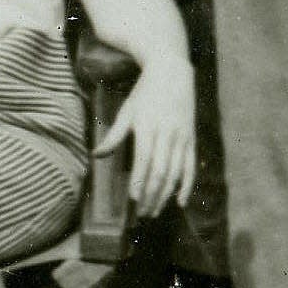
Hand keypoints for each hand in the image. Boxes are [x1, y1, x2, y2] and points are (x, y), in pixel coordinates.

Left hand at [95, 57, 195, 218]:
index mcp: (148, 127)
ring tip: (156, 211)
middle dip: (152, 195)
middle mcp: (167, 135)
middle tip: (143, 214)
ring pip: (176, 172)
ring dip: (166, 194)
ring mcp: (182, 138)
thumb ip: (114, 136)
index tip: (133, 199)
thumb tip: (96, 155)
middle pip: (161, 171)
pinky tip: (180, 202)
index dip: (140, 181)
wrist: (173, 73)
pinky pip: (191, 166)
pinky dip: (187, 185)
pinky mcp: (191, 140)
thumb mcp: (127, 112)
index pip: (144, 160)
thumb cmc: (144, 94)